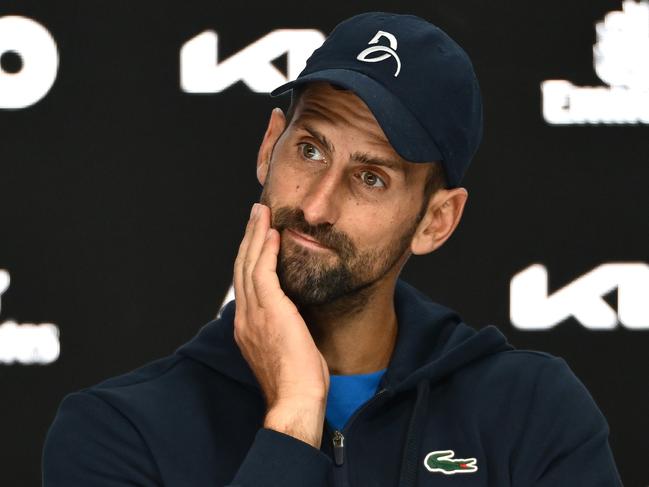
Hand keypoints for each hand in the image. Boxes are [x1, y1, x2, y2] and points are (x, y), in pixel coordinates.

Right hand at [233, 203, 329, 446]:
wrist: (296, 400)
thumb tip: (292, 315)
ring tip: (261, 213)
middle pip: (242, 267)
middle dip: (249, 237)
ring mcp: (254, 313)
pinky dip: (265, 250)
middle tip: (255, 214)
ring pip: (249, 264)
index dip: (249, 257)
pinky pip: (263, 272)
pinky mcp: (269, 311)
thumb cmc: (296, 381)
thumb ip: (282, 327)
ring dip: (255, 235)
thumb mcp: (285, 349)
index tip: (257, 238)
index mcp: (247, 327)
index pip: (246, 283)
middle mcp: (245, 317)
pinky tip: (272, 233)